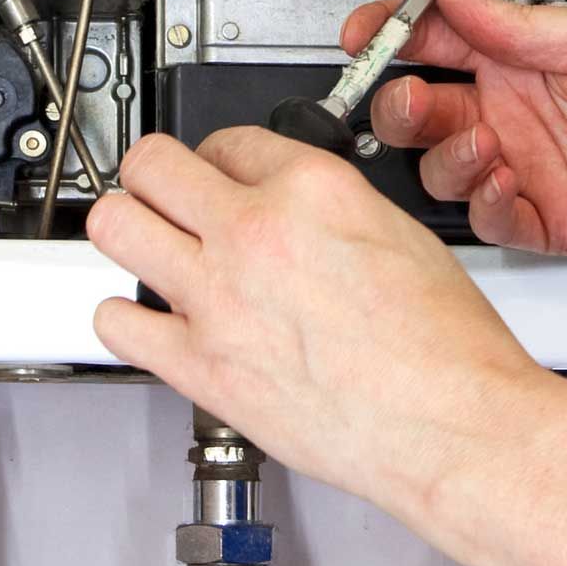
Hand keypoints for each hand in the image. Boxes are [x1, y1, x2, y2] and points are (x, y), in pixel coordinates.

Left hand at [86, 128, 566, 497]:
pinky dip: (122, 317)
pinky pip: (116, 322)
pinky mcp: (199, 366)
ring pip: (114, 226)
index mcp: (312, 189)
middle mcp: (255, 232)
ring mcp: (217, 298)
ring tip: (145, 244)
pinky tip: (147, 319)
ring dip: (127, 229)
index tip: (219, 177)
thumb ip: (328, 212)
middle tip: (163, 194)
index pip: (228, 141)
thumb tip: (293, 213)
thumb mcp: (401, 235)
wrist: (452, 425)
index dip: (222, 160)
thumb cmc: (446, 347)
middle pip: (151, 164)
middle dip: (155, 176)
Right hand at [342, 0, 566, 259]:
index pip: (435, 41)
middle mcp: (516, 112)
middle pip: (422, 110)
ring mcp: (529, 166)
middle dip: (398, 102)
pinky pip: (491, 221)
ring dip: (445, 155)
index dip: (393, 35)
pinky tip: (506, 182)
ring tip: (483, 141)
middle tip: (408, 97)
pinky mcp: (550, 221)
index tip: (367, 33)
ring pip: (444, 168)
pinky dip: (484, 205)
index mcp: (523, 57)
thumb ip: (520, 25)